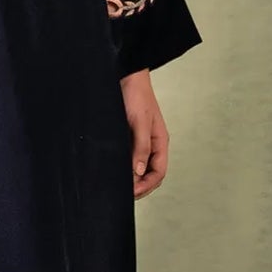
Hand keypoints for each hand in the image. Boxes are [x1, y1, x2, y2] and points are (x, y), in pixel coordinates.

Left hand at [120, 68, 167, 196]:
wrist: (125, 75)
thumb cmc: (136, 95)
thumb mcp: (139, 122)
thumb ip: (140, 147)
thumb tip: (139, 172)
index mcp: (160, 142)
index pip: (159, 173)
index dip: (147, 186)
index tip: (131, 194)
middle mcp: (151, 144)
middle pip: (149, 174)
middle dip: (139, 186)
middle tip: (122, 195)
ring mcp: (139, 141)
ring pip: (138, 167)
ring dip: (130, 178)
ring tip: (116, 186)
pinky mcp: (127, 137)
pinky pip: (128, 157)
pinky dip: (122, 167)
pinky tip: (112, 170)